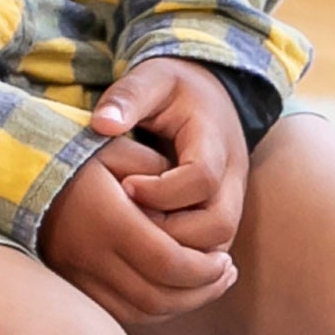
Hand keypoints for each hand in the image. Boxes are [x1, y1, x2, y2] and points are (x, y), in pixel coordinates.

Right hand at [40, 138, 238, 330]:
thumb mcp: (118, 149)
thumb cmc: (73, 154)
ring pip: (141, 312)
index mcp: (108, 221)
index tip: (224, 259)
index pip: (170, 263)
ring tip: (205, 284)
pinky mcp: (71, 284)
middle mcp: (90, 255)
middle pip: (159, 297)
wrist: (13, 172)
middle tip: (224, 273)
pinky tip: (169, 292)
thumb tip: (191, 209)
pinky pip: (119, 313)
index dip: (206, 270)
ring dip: (181, 305)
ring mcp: (77, 274)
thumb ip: (159, 175)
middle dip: (202, 291)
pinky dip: (151, 310)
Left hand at [92, 56, 249, 260]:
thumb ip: (128, 96)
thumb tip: (102, 124)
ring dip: (175, 249)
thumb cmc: (172, 89)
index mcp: (215, 141)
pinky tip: (142, 244)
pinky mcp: (220, 215)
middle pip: (219, 224)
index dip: (161, 190)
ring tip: (133, 232)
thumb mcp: (151, 78)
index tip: (124, 185)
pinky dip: (179, 255)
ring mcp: (231, 200)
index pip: (202, 179)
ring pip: (217, 246)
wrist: (207, 95)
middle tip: (128, 220)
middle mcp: (232, 177)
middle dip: (170, 232)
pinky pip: (208, 251)